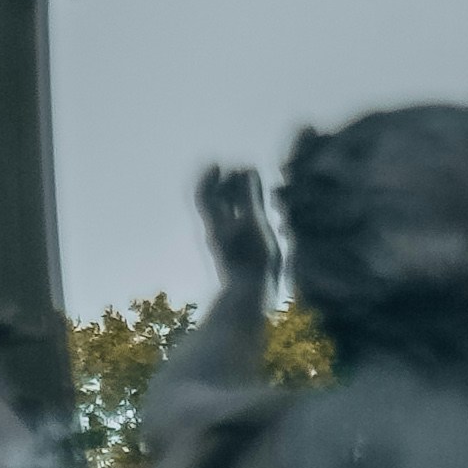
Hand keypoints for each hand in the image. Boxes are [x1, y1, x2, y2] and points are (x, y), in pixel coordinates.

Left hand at [197, 162, 274, 304]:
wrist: (248, 302)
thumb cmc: (252, 261)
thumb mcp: (253, 223)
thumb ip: (250, 195)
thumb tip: (247, 169)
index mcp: (216, 223)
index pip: (204, 194)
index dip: (208, 177)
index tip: (218, 166)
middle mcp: (218, 234)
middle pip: (215, 205)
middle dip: (227, 187)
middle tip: (242, 175)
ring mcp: (227, 249)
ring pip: (227, 220)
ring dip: (239, 203)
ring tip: (257, 195)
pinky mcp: (239, 261)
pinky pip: (238, 234)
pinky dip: (248, 222)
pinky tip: (264, 223)